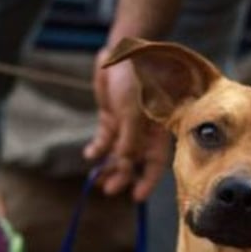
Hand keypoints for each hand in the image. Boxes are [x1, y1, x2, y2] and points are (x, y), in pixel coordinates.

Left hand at [84, 46, 169, 201]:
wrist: (122, 53)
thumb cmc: (136, 80)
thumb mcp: (133, 112)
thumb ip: (129, 140)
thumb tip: (123, 164)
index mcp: (159, 133)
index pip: (156, 164)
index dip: (147, 181)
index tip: (136, 198)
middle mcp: (145, 132)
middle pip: (134, 162)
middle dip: (123, 177)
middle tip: (109, 191)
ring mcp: (128, 125)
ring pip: (118, 153)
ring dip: (109, 167)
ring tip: (97, 181)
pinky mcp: (112, 117)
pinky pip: (105, 138)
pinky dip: (98, 147)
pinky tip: (90, 156)